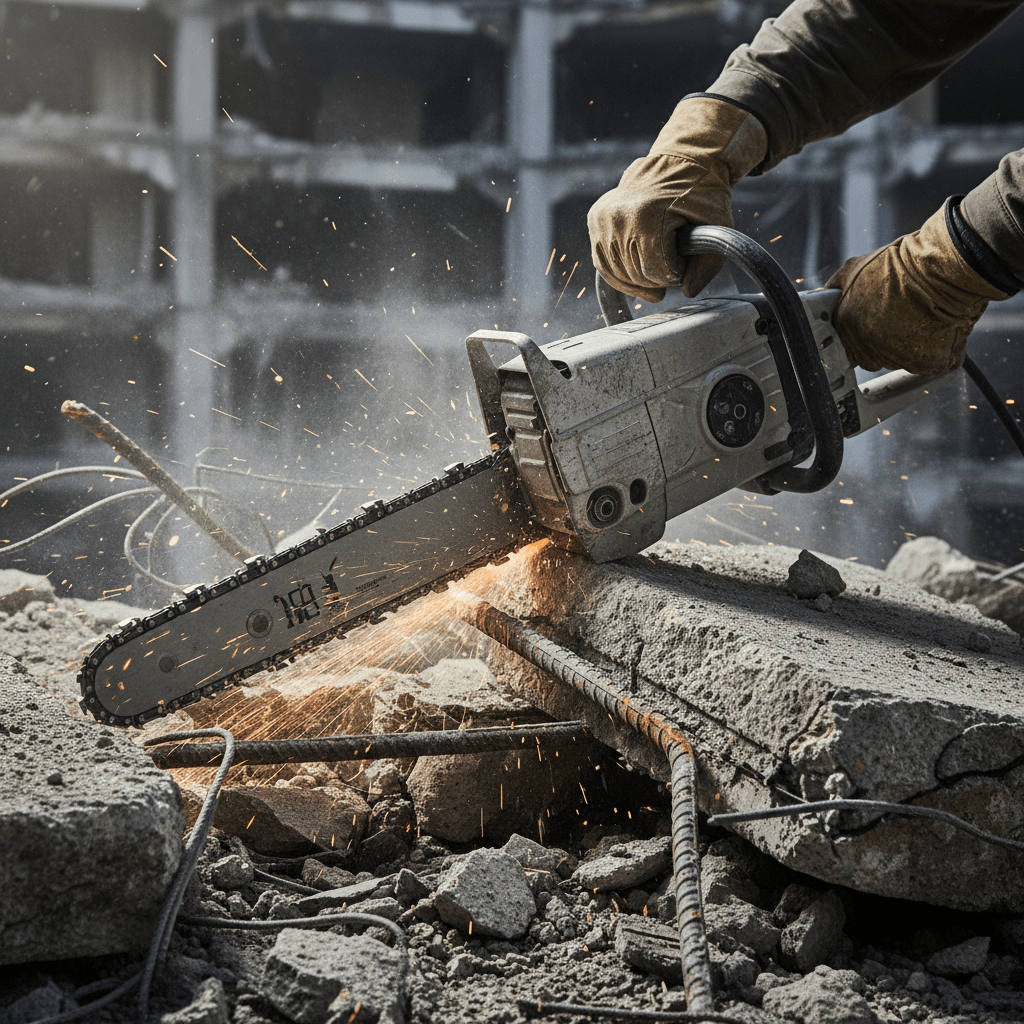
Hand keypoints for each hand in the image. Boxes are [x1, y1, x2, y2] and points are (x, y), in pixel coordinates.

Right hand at [587, 96, 766, 302]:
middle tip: (673, 265)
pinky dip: (620, 275)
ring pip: (617, 273)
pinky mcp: (596, 219)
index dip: (674, 273)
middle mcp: (619, 216)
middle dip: (658, 277)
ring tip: (658, 268)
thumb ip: (708, 264)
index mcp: (647, 215)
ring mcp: (603, 218)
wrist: (679, 160)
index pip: (655, 271)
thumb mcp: (718, 225)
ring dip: (640, 279)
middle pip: (636, 274)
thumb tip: (687, 291)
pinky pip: (603, 263)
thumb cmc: (701, 192)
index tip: (685, 262)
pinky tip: (638, 276)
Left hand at [827, 199, 1013, 375]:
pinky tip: (938, 326)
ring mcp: (896, 358)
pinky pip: (929, 364)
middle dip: (882, 343)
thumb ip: (836, 288)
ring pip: (899, 361)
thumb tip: (823, 294)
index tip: (870, 330)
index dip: (858, 340)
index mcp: (846, 328)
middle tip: (899, 318)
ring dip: (908, 346)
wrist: (942, 266)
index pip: (845, 350)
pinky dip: (935, 350)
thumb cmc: (903, 264)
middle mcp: (867, 348)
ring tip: (920, 316)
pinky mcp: (926, 364)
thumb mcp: (855, 269)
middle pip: (871, 358)